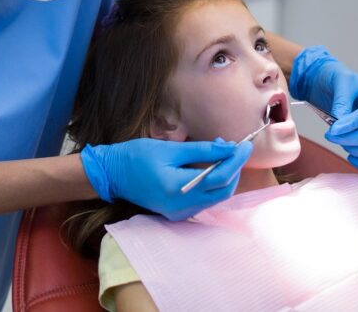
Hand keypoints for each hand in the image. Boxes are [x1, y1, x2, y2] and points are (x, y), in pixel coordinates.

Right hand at [80, 138, 251, 220]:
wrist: (112, 174)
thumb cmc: (136, 156)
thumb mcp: (169, 148)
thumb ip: (201, 150)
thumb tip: (228, 148)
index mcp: (178, 189)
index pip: (219, 177)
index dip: (236, 160)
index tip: (245, 144)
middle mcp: (182, 207)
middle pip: (222, 191)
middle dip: (233, 169)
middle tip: (234, 147)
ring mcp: (179, 213)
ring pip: (215, 197)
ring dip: (224, 176)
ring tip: (220, 152)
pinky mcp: (177, 213)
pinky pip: (204, 200)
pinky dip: (212, 184)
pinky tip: (209, 166)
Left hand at [290, 46, 357, 171]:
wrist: (331, 85)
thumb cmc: (338, 80)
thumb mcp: (340, 81)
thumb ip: (342, 100)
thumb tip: (341, 121)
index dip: (351, 125)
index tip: (332, 130)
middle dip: (351, 139)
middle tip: (330, 135)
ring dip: (356, 150)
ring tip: (339, 140)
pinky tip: (349, 156)